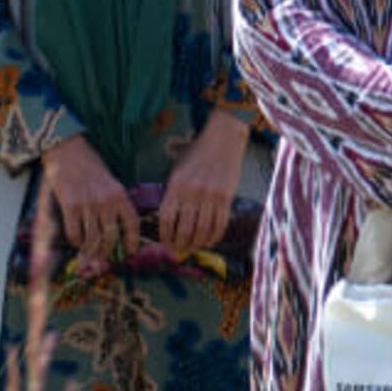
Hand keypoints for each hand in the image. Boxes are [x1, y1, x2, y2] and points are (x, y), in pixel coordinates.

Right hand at [37, 136, 134, 261]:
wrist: (67, 151)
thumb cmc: (90, 166)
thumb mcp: (110, 182)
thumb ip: (115, 202)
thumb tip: (116, 227)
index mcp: (120, 195)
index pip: (132, 224)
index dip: (132, 241)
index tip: (130, 252)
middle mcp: (106, 202)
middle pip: (111, 236)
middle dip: (108, 251)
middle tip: (105, 258)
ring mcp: (87, 205)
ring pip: (92, 238)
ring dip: (91, 250)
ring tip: (90, 254)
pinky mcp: (69, 206)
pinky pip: (74, 233)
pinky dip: (76, 241)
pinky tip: (77, 242)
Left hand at [159, 114, 249, 255]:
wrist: (222, 140)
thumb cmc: (196, 154)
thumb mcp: (177, 170)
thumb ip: (172, 192)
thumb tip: (169, 220)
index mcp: (175, 186)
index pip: (167, 219)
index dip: (165, 235)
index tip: (165, 243)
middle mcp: (192, 193)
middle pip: (184, 229)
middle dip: (180, 244)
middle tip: (179, 250)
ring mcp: (210, 196)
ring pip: (202, 230)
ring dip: (196, 243)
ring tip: (193, 248)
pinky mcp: (226, 198)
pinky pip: (219, 224)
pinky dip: (214, 237)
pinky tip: (209, 241)